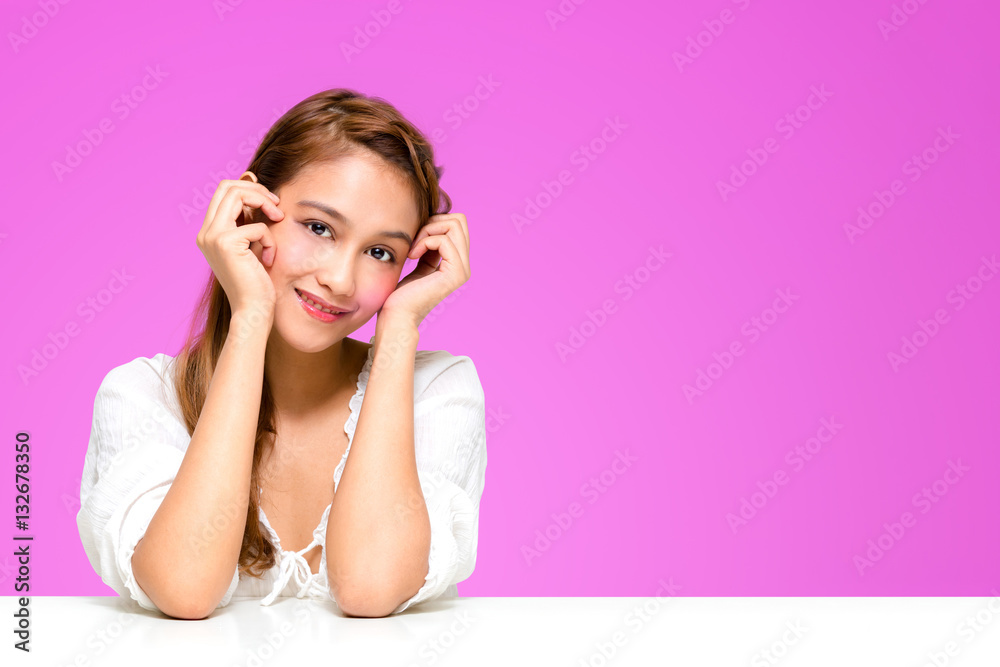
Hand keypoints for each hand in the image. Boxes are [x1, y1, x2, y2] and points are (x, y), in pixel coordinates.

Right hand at [196, 171, 283, 318]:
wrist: (252, 311)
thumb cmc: (256, 283)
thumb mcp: (251, 246)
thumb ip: (248, 221)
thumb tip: (256, 190)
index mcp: (209, 233)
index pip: (223, 192)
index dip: (249, 189)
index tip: (270, 202)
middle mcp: (205, 233)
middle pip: (227, 187)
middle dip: (258, 190)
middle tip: (277, 206)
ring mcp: (212, 237)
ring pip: (237, 195)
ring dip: (264, 203)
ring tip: (279, 219)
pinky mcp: (226, 243)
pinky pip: (258, 226)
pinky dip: (271, 240)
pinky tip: (269, 260)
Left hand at [379, 213, 470, 328]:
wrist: (396, 316)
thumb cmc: (400, 291)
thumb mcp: (419, 260)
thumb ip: (429, 244)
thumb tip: (433, 220)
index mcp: (457, 261)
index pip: (456, 223)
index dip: (433, 221)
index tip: (415, 237)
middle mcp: (464, 265)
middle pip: (460, 220)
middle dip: (433, 221)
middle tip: (415, 240)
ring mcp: (462, 270)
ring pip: (454, 226)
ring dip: (427, 231)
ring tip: (413, 249)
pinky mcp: (455, 274)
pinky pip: (444, 240)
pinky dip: (424, 241)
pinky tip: (412, 256)